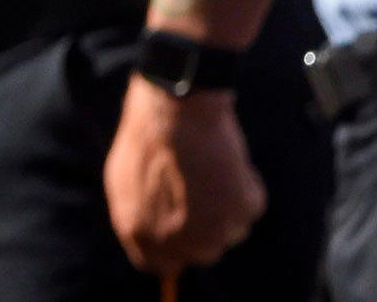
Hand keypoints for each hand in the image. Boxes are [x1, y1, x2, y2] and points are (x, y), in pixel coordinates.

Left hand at [103, 80, 263, 275]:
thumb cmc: (147, 138)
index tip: (191, 227)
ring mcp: (211, 230)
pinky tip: (230, 161)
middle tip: (211, 194)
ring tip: (219, 172)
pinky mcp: (240, 208)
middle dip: (210, 226)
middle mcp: (176, 242)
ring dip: (231, 206)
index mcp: (141, 236)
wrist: (173, 112)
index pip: (164, 264)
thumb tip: (156, 226)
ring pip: (233, 231)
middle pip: (205, 251)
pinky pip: (253, 206)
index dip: (180, 244)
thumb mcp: (124, 184)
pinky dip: (248, 185)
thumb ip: (140, 215)